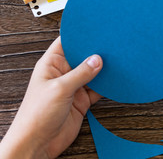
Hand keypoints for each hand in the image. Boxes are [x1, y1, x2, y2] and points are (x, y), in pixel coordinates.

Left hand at [0, 37, 102, 158]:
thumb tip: (96, 60)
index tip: (94, 30)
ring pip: (92, 73)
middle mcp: (63, 74)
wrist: (38, 143)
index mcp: (51, 65)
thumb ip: (80, 74)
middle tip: (110, 46)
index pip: (66, 43)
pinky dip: (106, 86)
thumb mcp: (60, 89)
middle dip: (95, 52)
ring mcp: (73, 87)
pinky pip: (97, 89)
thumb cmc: (36, 115)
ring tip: (116, 61)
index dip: (79, 35)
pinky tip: (114, 80)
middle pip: (82, 58)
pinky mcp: (82, 100)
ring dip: (102, 70)